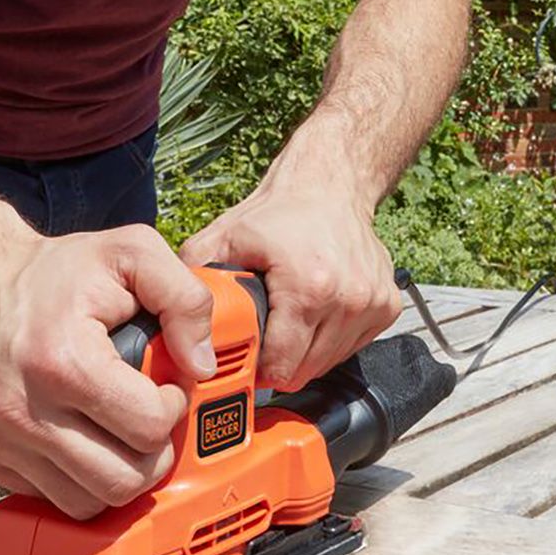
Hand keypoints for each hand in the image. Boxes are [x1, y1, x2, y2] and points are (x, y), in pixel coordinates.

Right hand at [0, 225, 214, 518]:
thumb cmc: (55, 271)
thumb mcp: (131, 252)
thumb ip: (184, 298)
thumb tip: (202, 365)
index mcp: (64, 361)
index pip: (149, 428)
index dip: (171, 406)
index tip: (163, 386)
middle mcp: (23, 410)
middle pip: (122, 481)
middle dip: (151, 453)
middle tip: (147, 417)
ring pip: (86, 503)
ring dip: (114, 472)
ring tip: (116, 430)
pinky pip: (47, 497)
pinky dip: (73, 477)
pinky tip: (79, 435)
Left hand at [181, 184, 399, 389]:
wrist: (331, 183)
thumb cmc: (280, 212)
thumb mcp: (225, 236)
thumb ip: (193, 276)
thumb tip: (167, 316)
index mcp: (309, 288)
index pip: (282, 368)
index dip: (258, 369)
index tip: (246, 357)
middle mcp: (348, 299)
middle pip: (306, 371)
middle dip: (280, 362)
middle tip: (265, 337)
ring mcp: (372, 304)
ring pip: (330, 363)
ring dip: (307, 352)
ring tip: (290, 319)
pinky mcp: (387, 306)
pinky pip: (352, 347)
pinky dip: (331, 339)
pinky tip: (317, 312)